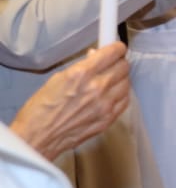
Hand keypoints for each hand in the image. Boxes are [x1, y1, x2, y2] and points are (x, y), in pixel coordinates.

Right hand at [10, 42, 130, 160]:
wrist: (36, 139)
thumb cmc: (39, 111)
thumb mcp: (57, 79)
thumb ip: (81, 67)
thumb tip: (95, 58)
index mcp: (81, 74)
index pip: (113, 53)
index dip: (116, 48)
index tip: (116, 48)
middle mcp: (96, 88)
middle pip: (124, 67)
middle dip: (118, 63)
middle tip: (111, 65)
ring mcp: (104, 105)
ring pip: (127, 83)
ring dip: (120, 79)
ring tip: (109, 81)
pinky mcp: (108, 119)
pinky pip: (125, 101)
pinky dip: (121, 95)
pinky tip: (111, 95)